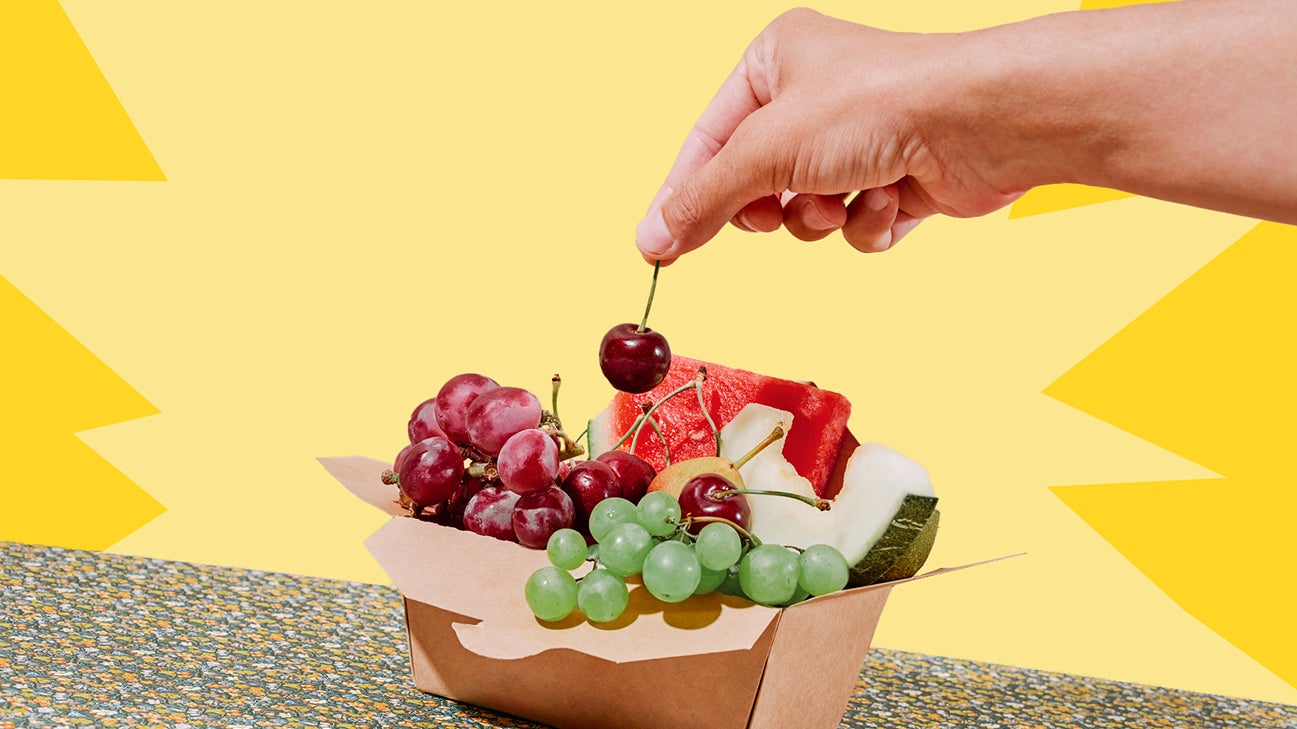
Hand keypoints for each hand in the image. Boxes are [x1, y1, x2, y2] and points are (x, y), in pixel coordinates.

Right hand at [635, 9, 1025, 262]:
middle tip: (776, 210)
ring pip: (804, 211)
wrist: (977, 122)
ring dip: (820, 216)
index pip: (706, 141)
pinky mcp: (896, 177)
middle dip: (771, 206)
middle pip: (754, 182)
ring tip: (844, 196)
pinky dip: (867, 223)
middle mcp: (815, 96)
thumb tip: (652, 240)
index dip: (683, 196)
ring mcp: (858, 138)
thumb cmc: (874, 103)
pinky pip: (854, 225)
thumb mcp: (763, 151)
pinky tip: (892, 197)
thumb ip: (702, 199)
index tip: (657, 247)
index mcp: (775, 62)